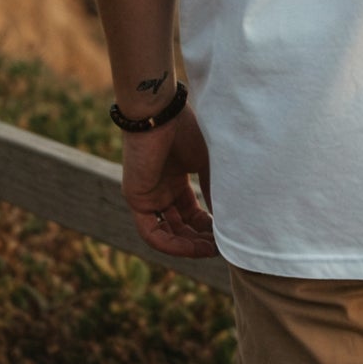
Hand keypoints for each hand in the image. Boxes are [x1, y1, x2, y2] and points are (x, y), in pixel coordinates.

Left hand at [120, 103, 217, 258]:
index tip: (226, 233)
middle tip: (221, 246)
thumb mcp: (207, 163)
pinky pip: (151, 233)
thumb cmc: (186, 130)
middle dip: (200, 238)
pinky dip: (171, 244)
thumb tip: (226, 219)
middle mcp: (160, 188)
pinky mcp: (136, 199)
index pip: (191, 211)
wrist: (161, 114)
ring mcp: (147, 195)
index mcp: (175, 177)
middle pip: (180, 224)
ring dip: (188, 245)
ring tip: (210, 249)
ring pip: (167, 232)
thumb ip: (213, 190)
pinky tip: (192, 247)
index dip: (208, 225)